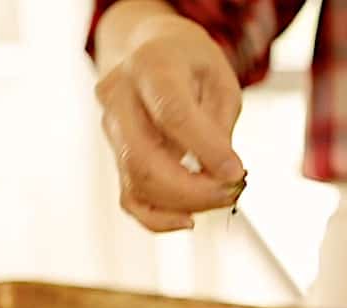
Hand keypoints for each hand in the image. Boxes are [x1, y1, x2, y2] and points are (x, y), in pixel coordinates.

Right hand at [95, 15, 246, 231]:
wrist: (149, 50)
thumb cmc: (190, 63)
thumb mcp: (219, 77)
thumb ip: (219, 124)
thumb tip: (223, 174)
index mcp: (150, 65)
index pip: (172, 114)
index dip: (206, 150)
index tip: (236, 173)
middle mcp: (119, 95)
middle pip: (144, 158)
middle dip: (194, 189)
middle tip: (231, 191)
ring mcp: (110, 127)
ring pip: (136, 182)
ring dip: (184, 203)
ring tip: (220, 195)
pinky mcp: (114, 154)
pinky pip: (130, 198)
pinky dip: (159, 218)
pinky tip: (188, 219)